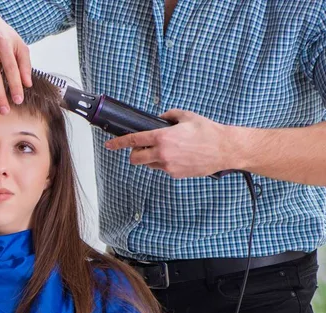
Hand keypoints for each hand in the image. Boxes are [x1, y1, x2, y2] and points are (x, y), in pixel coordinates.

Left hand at [104, 109, 235, 177]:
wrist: (224, 149)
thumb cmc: (208, 132)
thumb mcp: (186, 116)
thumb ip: (168, 116)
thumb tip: (160, 118)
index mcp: (163, 137)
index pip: (134, 141)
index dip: (118, 143)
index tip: (109, 145)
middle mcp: (162, 154)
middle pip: (135, 159)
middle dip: (134, 154)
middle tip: (142, 148)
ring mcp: (168, 166)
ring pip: (148, 165)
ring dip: (150, 158)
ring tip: (167, 150)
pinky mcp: (175, 174)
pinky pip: (162, 169)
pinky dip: (164, 163)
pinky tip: (178, 156)